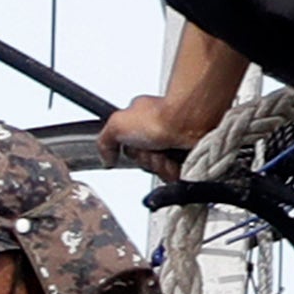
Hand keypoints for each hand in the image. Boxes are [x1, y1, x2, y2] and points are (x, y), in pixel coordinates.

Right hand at [99, 88, 215, 178]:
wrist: (188, 122)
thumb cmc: (159, 117)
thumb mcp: (116, 125)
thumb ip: (104, 142)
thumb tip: (107, 160)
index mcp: (142, 121)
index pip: (130, 150)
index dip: (132, 153)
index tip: (136, 147)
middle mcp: (160, 131)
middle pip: (145, 163)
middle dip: (148, 161)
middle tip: (153, 150)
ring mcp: (176, 144)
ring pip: (160, 171)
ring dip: (161, 167)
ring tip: (168, 154)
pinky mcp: (189, 156)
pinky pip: (176, 175)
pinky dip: (175, 171)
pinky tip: (178, 160)